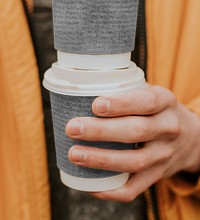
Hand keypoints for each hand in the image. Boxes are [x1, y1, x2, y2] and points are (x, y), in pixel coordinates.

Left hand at [66, 85, 199, 201]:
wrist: (189, 138)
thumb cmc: (156, 110)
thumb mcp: (150, 93)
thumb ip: (126, 89)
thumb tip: (82, 88)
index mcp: (165, 102)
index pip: (146, 102)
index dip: (121, 104)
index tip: (96, 105)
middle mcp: (168, 128)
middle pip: (136, 131)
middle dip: (101, 131)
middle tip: (73, 128)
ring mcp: (164, 155)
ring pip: (134, 162)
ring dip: (101, 160)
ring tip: (74, 154)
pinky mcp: (157, 176)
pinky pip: (134, 189)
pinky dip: (110, 190)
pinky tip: (90, 185)